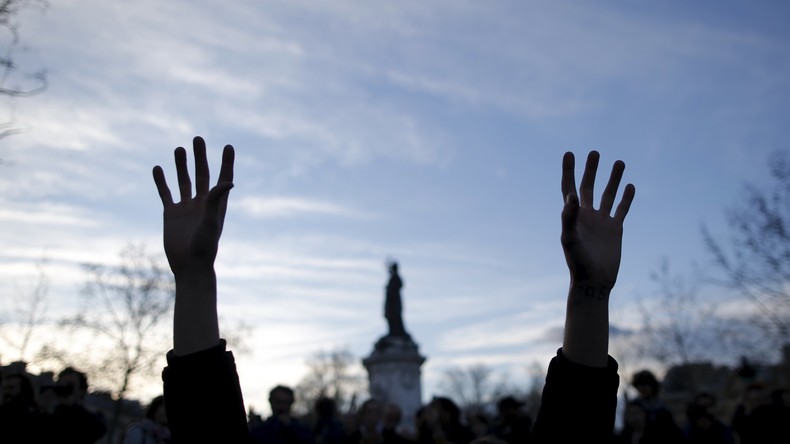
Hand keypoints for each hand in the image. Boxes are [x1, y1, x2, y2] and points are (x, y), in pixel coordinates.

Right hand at [152, 136, 234, 275]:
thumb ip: (216, 200)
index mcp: (216, 204)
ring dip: (181, 165)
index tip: (228, 146)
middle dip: (200, 157)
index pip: (223, 178)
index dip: (226, 163)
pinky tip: (158, 168)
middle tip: (197, 139)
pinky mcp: (171, 214)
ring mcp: (186, 208)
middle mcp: (202, 203)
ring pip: (183, 181)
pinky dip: (161, 181)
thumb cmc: (204, 246)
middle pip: (202, 174)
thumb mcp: (212, 221)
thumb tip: (228, 181)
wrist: (189, 265)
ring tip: (179, 149)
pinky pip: (165, 194)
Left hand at [560, 151, 634, 289]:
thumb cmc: (578, 262)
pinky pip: (621, 209)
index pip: (569, 188)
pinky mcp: (616, 230)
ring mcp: (602, 222)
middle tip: (595, 152)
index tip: (569, 153)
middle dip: (591, 170)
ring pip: (608, 194)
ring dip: (613, 179)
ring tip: (619, 161)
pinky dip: (626, 198)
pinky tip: (630, 186)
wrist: (594, 281)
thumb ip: (569, 217)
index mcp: (573, 215)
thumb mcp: (570, 239)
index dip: (568, 171)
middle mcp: (587, 216)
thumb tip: (572, 196)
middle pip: (589, 187)